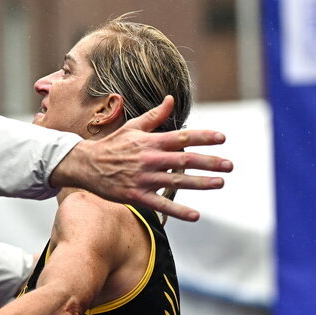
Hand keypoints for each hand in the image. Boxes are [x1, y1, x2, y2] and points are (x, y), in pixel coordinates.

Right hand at [51, 95, 232, 221]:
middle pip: (184, 160)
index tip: (222, 138)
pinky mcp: (136, 195)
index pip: (181, 137)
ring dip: (200, 183)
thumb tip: (171, 99)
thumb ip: (155, 115)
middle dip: (209, 162)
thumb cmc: (111, 145)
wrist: (85, 165)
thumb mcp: (132, 127)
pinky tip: (195, 215)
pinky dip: (178, 210)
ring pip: (176, 181)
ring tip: (220, 183)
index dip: (203, 137)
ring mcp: (143, 178)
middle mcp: (149, 159)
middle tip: (229, 165)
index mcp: (150, 141)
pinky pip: (160, 204)